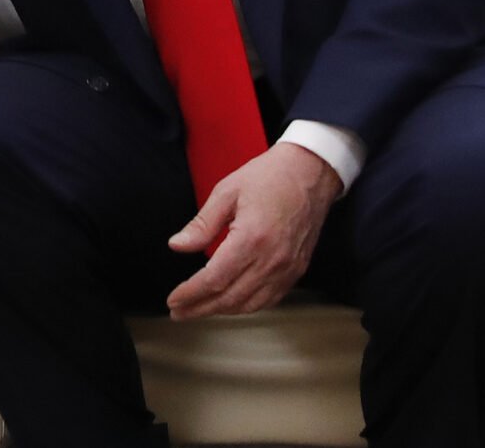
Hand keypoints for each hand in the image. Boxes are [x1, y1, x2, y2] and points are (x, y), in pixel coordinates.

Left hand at [163, 142, 340, 319]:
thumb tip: (178, 246)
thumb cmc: (270, 177)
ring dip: (222, 311)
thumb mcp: (227, 192)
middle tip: (178, 311)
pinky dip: (247, 306)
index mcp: (251, 239)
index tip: (173, 300)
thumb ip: (202, 224)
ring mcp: (288, 269)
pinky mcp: (297, 270)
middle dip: (200, 308)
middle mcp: (272, 260)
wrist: (311, 173)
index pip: (214, 279)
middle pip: (230, 298)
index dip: (191, 294)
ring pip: (251, 304)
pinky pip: (270, 299)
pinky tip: (231, 302)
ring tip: (199, 309)